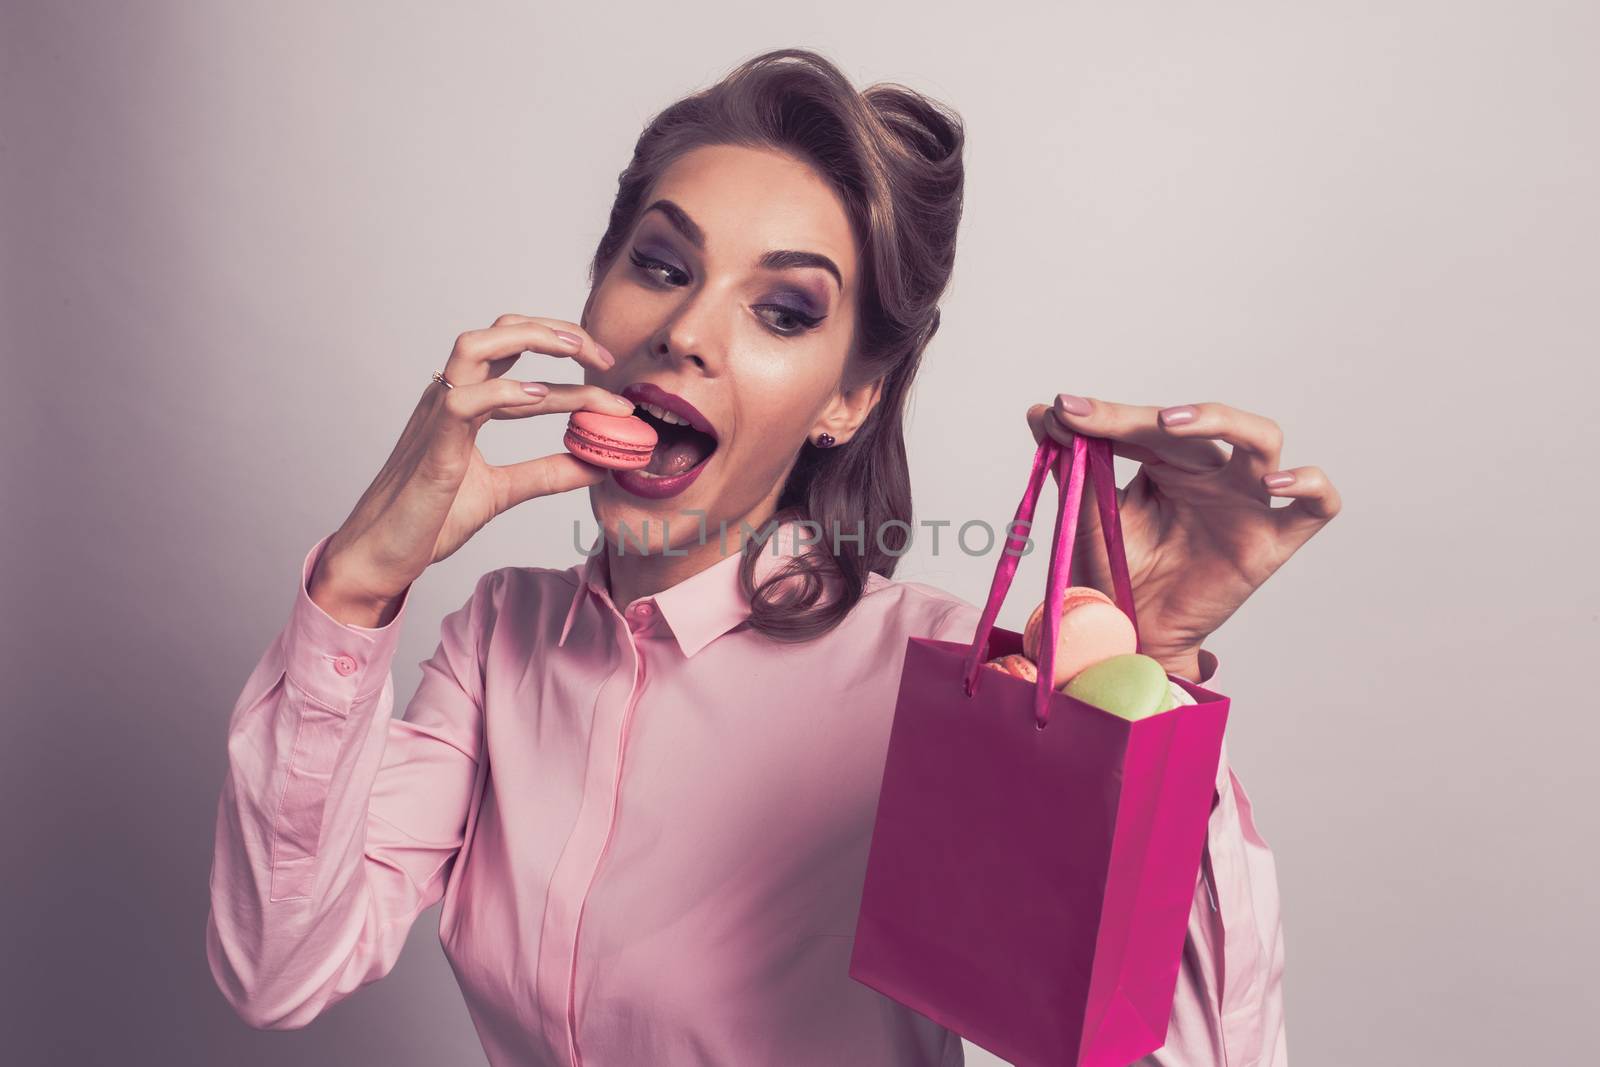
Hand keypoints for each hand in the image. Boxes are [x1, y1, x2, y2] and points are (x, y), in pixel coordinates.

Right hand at [308, 313, 636, 626]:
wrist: (381, 556)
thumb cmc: (428, 520)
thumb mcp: (502, 492)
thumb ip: (547, 474)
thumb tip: (598, 465)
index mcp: (465, 404)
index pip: (517, 355)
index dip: (567, 356)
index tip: (610, 375)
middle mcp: (450, 398)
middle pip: (500, 331)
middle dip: (557, 331)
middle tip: (604, 357)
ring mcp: (437, 416)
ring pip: (476, 346)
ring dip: (531, 340)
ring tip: (578, 353)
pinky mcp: (432, 446)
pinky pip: (462, 400)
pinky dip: (503, 391)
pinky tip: (538, 396)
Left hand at [1026, 395, 1341, 680]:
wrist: (1128, 639)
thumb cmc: (1113, 578)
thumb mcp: (1085, 518)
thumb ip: (1072, 466)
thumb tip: (1040, 410)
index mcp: (1168, 466)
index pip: (1146, 425)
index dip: (1107, 415)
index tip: (1062, 410)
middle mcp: (1212, 476)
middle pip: (1196, 425)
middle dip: (1139, 418)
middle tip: (1091, 418)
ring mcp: (1246, 504)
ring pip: (1262, 439)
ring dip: (1221, 420)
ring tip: (1171, 423)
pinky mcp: (1273, 543)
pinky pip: (1317, 505)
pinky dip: (1309, 485)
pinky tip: (1274, 484)